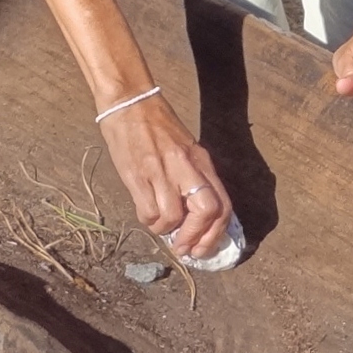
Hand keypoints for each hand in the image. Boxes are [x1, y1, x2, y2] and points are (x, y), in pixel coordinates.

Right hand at [96, 94, 234, 260]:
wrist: (130, 103)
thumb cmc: (158, 128)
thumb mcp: (186, 150)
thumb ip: (195, 179)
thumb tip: (198, 218)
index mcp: (201, 161)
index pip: (222, 204)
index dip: (216, 233)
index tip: (203, 249)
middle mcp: (186, 166)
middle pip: (206, 211)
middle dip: (196, 238)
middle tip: (184, 249)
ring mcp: (161, 170)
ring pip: (173, 217)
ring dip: (166, 230)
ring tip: (159, 224)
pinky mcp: (137, 174)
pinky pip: (147, 211)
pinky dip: (148, 221)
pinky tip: (146, 213)